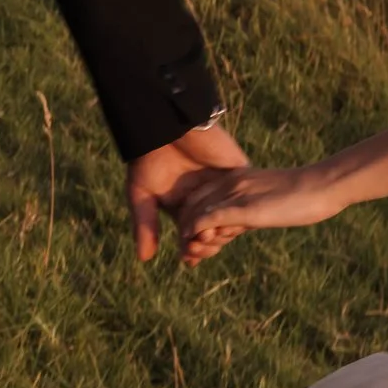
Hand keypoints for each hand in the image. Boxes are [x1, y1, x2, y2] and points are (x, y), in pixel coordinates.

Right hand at [125, 117, 249, 263]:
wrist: (164, 128)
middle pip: (216, 234)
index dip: (194, 251)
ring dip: (221, 234)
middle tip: (197, 248)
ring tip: (208, 237)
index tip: (188, 258)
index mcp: (187, 209)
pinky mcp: (238, 174)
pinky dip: (236, 214)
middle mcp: (208, 202)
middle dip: (207, 246)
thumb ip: (145, 226)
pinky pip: (245, 200)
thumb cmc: (148, 159)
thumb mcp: (142, 196)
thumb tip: (145, 259)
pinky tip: (224, 222)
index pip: (196, 238)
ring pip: (232, 221)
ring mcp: (225, 189)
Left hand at [172, 160, 345, 261]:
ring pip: (195, 213)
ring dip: (189, 237)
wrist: (323, 185)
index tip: (193, 242)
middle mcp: (230, 181)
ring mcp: (236, 194)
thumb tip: (236, 225)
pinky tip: (197, 248)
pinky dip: (197, 234)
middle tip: (187, 255)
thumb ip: (249, 208)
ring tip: (191, 257)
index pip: (199, 196)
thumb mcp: (268, 199)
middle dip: (185, 230)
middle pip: (191, 205)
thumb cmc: (303, 195)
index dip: (190, 219)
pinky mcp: (244, 208)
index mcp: (235, 176)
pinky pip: (208, 219)